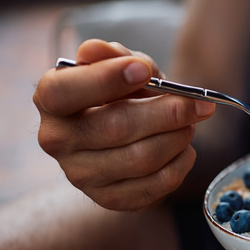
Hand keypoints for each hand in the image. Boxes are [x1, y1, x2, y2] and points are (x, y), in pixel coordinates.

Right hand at [33, 39, 215, 209]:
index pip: (64, 91)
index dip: (105, 79)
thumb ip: (114, 56)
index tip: (143, 70)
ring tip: (191, 124)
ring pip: (141, 159)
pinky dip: (180, 164)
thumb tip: (96, 50)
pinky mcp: (109, 199)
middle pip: (115, 128)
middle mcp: (57, 141)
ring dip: (178, 138)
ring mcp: (81, 175)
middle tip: (198, 104)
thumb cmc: (122, 91)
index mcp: (50, 100)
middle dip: (167, 113)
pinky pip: (155, 186)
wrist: (129, 128)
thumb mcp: (121, 64)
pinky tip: (184, 149)